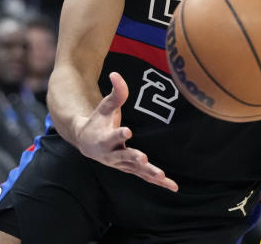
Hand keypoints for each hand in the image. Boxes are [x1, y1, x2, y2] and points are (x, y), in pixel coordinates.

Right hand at [74, 72, 177, 190]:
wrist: (86, 142)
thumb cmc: (99, 121)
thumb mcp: (105, 106)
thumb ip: (115, 92)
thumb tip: (115, 74)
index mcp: (104, 138)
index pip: (112, 136)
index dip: (119, 134)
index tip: (127, 131)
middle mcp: (112, 154)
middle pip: (124, 157)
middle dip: (133, 158)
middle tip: (143, 159)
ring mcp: (121, 164)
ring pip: (136, 170)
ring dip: (149, 174)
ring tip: (162, 177)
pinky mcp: (130, 169)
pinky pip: (145, 177)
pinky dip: (158, 182)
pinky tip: (173, 187)